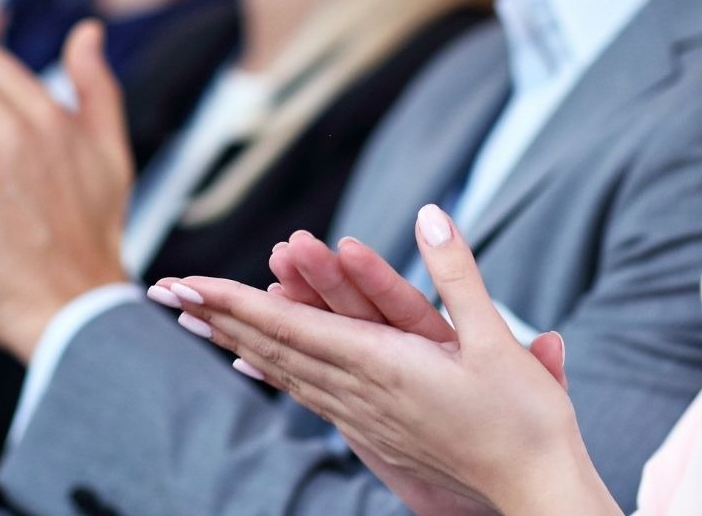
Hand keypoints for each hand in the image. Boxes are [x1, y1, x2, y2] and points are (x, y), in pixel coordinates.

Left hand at [151, 208, 614, 515]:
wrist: (535, 489)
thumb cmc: (525, 418)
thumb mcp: (495, 338)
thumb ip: (457, 273)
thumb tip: (431, 213)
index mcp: (384, 367)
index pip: (291, 327)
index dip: (235, 302)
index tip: (188, 283)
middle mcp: (362, 393)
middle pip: (274, 349)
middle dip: (218, 315)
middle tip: (166, 290)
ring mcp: (366, 416)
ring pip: (285, 372)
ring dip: (237, 340)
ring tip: (194, 319)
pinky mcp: (377, 430)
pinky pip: (309, 394)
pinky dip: (274, 371)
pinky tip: (255, 364)